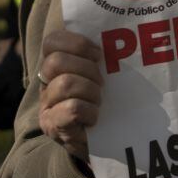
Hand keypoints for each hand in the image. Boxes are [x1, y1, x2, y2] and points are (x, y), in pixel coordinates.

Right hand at [38, 30, 103, 162]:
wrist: (108, 142)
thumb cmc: (111, 102)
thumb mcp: (109, 76)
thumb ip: (108, 57)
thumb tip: (130, 35)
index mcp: (58, 65)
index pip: (52, 41)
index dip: (77, 43)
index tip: (99, 54)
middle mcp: (46, 83)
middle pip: (56, 61)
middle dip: (87, 69)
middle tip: (102, 82)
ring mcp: (47, 105)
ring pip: (65, 83)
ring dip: (90, 90)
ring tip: (100, 100)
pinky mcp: (53, 126)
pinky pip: (72, 108)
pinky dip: (89, 111)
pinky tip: (96, 117)